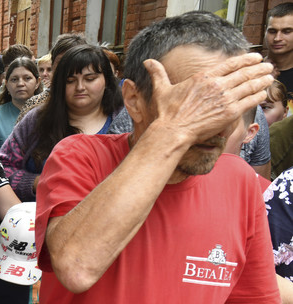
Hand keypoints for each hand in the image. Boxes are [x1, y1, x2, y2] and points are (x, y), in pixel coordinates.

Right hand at [145, 53, 273, 144]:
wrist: (173, 131)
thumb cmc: (166, 112)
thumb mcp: (161, 89)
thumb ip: (158, 73)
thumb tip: (147, 62)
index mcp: (203, 77)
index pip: (231, 64)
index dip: (246, 59)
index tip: (255, 57)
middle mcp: (216, 85)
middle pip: (244, 72)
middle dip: (259, 68)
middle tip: (268, 66)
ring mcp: (224, 98)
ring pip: (250, 85)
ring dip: (263, 80)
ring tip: (270, 77)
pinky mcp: (230, 112)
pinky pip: (250, 100)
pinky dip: (258, 95)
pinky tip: (263, 93)